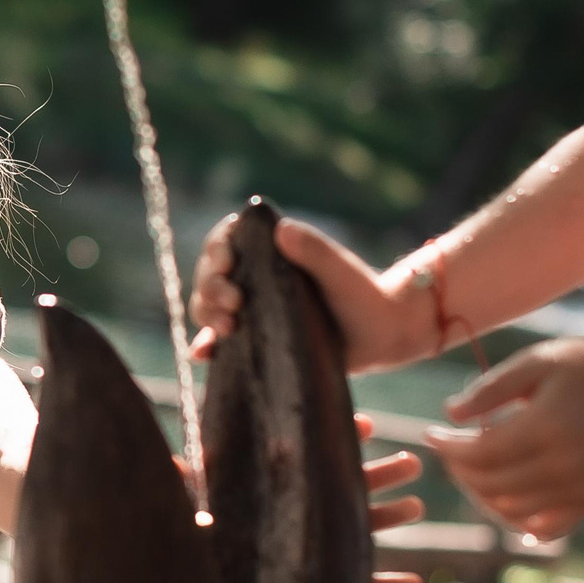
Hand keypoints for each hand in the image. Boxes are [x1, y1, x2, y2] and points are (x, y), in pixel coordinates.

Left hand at [177, 414, 427, 582]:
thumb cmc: (204, 551)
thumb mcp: (198, 517)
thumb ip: (195, 490)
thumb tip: (174, 461)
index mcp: (281, 498)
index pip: (312, 464)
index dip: (337, 442)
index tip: (367, 424)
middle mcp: (305, 523)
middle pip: (348, 492)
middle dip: (381, 475)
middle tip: (413, 461)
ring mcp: (319, 556)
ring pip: (362, 533)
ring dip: (391, 520)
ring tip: (416, 507)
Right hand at [188, 213, 428, 374]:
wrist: (381, 337)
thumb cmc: (364, 296)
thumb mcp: (341, 272)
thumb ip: (315, 250)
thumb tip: (281, 229)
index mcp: (268, 251)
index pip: (226, 240)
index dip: (216, 250)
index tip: (227, 264)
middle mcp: (253, 277)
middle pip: (210, 274)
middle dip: (211, 286)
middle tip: (233, 302)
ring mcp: (250, 309)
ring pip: (209, 305)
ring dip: (207, 313)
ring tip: (227, 327)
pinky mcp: (253, 339)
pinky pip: (219, 341)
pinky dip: (205, 345)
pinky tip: (202, 353)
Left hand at [424, 337, 583, 541]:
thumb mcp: (535, 362)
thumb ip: (490, 389)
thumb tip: (449, 414)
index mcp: (548, 429)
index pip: (480, 455)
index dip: (448, 448)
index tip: (431, 433)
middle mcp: (566, 467)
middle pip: (490, 486)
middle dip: (460, 470)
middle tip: (450, 449)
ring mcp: (582, 489)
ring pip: (512, 511)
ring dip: (482, 494)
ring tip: (472, 468)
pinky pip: (545, 528)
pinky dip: (518, 519)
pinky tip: (503, 498)